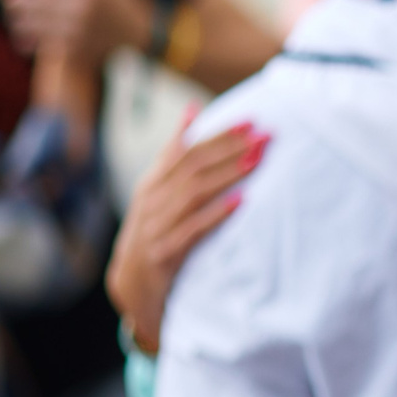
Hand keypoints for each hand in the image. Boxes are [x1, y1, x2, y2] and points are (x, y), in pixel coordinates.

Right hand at [106, 111, 264, 354]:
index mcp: (152, 184)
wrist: (131, 288)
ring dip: (228, 175)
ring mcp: (154, 228)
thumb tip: (192, 109)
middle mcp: (151, 201)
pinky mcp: (162, 255)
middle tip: (265, 137)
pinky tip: (240, 201)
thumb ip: (175, 153)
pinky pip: (191, 230)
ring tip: (257, 161)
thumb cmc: (154, 232)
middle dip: (230, 150)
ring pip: (193, 194)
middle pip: (192, 168)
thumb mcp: (160, 191)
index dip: (219, 135)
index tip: (252, 121)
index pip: (187, 151)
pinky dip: (216, 214)